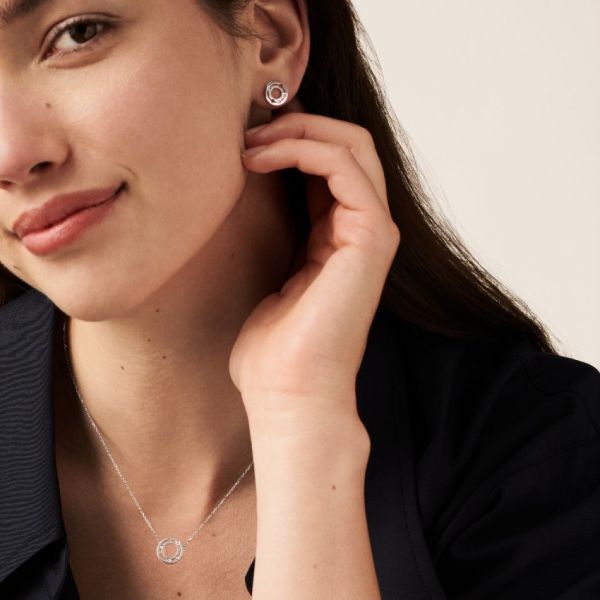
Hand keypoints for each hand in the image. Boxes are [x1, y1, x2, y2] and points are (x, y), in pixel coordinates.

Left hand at [229, 101, 400, 428]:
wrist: (288, 394)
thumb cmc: (274, 349)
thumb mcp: (274, 272)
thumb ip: (285, 228)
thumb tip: (258, 185)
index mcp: (340, 237)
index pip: (330, 163)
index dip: (291, 138)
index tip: (244, 139)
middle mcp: (363, 229)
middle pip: (348, 144)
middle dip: (296, 124)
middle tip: (247, 131)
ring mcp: (372, 232)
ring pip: (352, 145)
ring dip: (296, 131)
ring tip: (248, 143)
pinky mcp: (370, 239)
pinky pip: (344, 166)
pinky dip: (301, 149)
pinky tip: (259, 159)